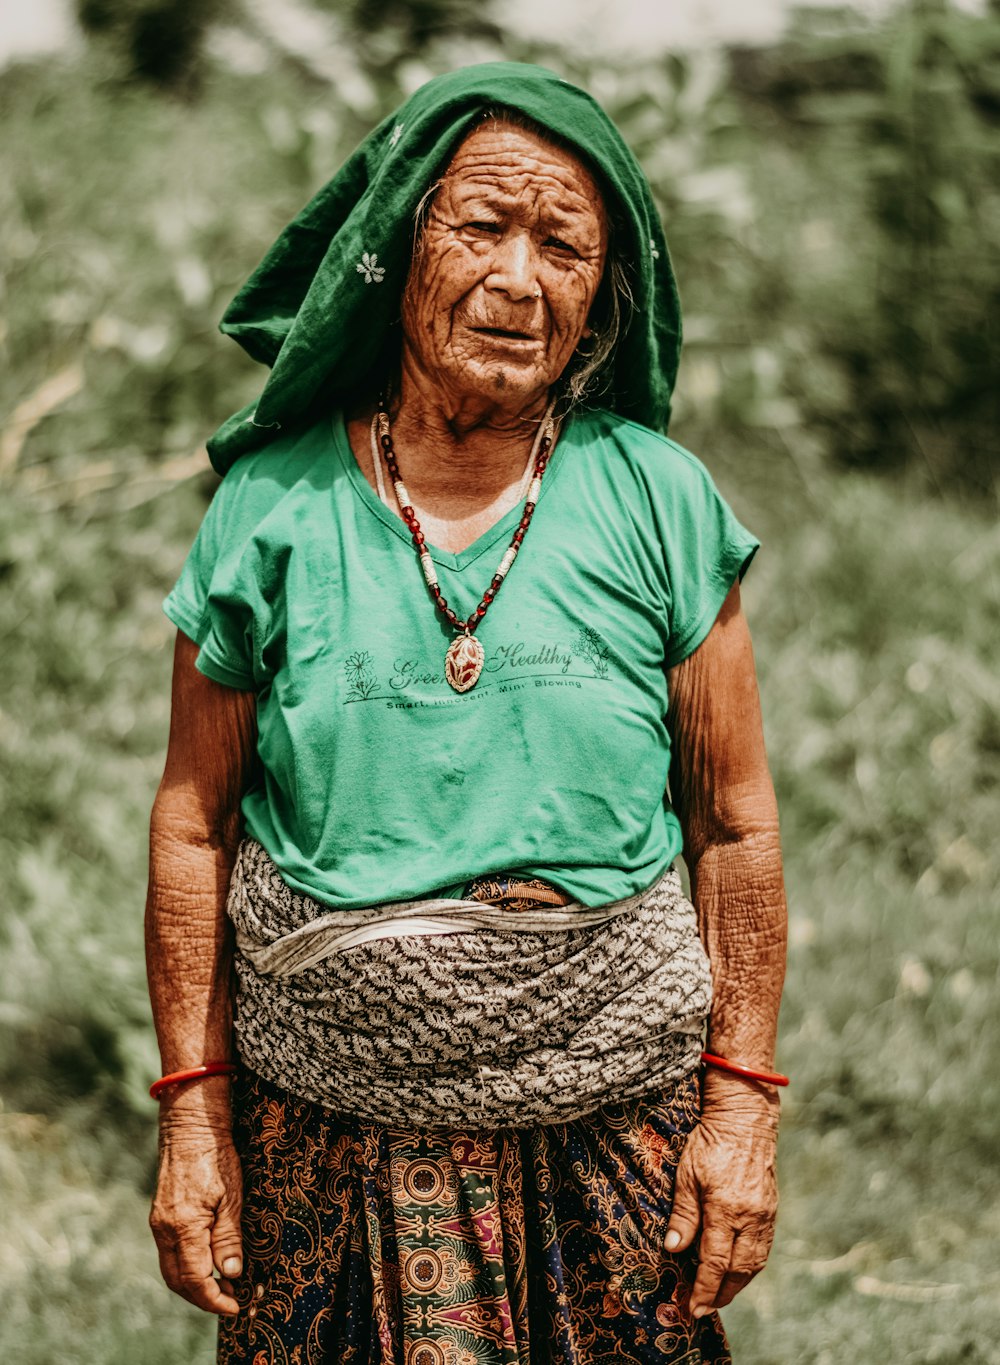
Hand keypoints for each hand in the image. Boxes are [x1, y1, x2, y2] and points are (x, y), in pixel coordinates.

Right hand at [149, 1107, 243, 1316]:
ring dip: (193, 1285)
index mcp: (183, 1226)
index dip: (214, 1299)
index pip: (195, 1278)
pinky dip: (186, 1266)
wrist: (190, 1128)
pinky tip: (206, 1262)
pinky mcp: (159, 1217)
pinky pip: (169, 1253)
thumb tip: (230, 1273)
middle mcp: (164, 1229)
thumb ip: (228, 1238)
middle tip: (229, 1300)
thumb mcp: (232, 1197)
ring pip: (171, 1269)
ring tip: (221, 1285)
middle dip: (202, 1298)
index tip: (234, 1306)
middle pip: (178, 1281)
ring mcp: (158, 1223)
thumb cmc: (215, 1157)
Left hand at [665, 1088, 778, 1316]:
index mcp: (726, 1208)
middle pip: (739, 1270)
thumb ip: (683, 1215)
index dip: (704, 1289)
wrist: (745, 1120)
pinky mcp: (772, 1209)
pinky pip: (763, 1248)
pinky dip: (750, 1266)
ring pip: (755, 1263)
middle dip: (721, 1294)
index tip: (692, 1308)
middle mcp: (750, 1217)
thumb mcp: (687, 1175)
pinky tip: (737, 1270)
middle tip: (703, 1309)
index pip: (715, 1262)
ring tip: (718, 1296)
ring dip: (737, 1284)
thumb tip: (674, 1250)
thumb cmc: (709, 1142)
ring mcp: (765, 1214)